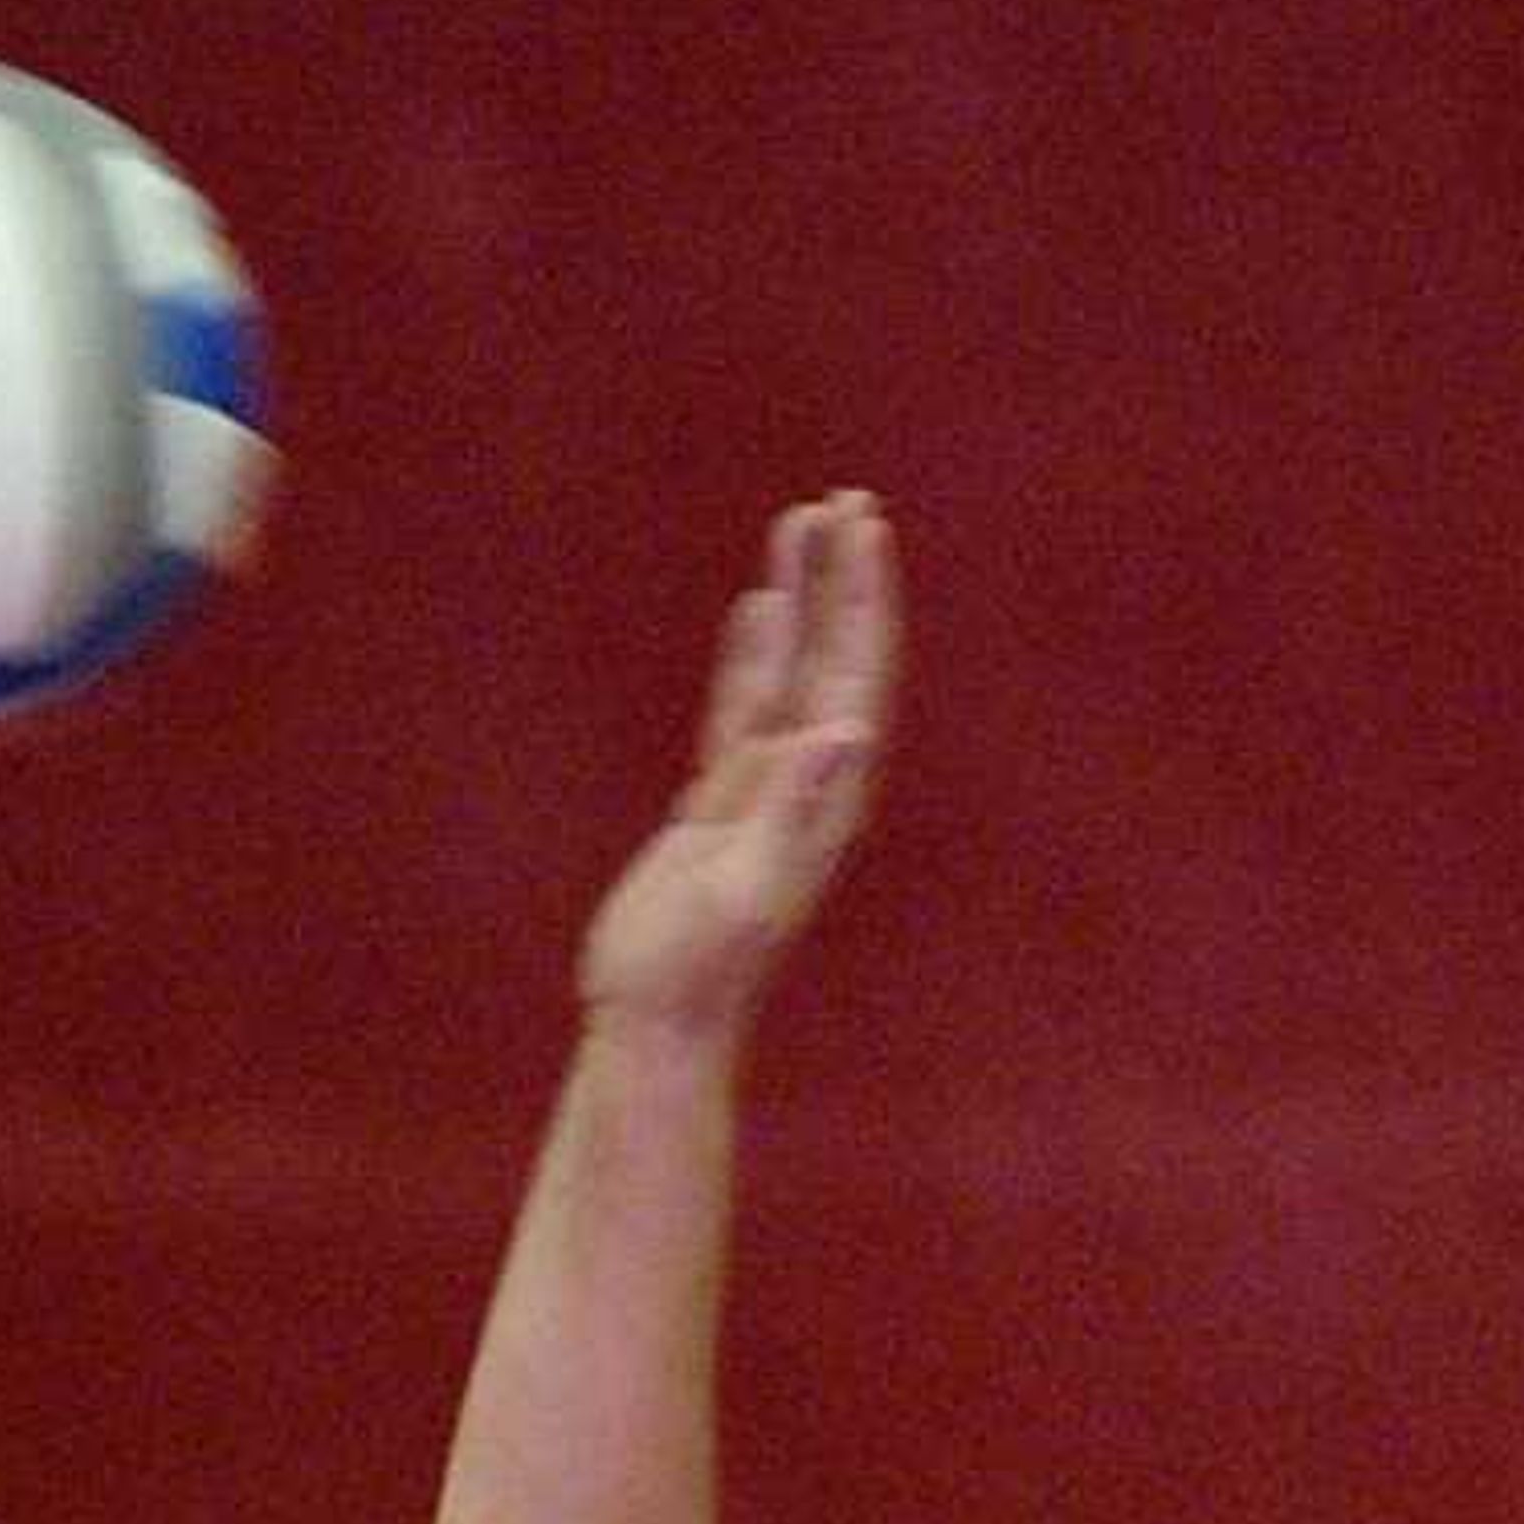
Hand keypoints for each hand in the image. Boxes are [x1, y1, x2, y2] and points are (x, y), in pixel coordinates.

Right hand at [577, 493, 899, 1043]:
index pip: (854, 675)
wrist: (659, 1023)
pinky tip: (756, 611)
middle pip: (832, 659)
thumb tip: (846, 732)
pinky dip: (752, 655)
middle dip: (843, 581)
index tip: (864, 528)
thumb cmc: (699, 970)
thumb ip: (793, 809)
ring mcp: (761, 794)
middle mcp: (804, 787)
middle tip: (846, 501)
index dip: (863, 600)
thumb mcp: (746, 887)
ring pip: (788, 674)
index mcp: (823, 797)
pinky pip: (744, 709)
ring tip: (801, 526)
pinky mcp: (718, 808)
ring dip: (799, 602)